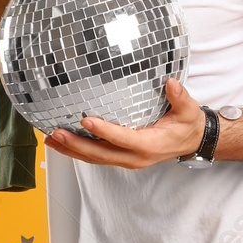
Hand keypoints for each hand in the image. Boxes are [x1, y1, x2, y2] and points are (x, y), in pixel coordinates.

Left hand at [44, 77, 204, 168]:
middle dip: (76, 145)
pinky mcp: (120, 157)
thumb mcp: (188, 111)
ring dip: (71, 150)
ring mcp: (126, 159)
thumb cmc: (186, 126)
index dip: (104, 131)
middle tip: (57, 133)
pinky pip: (96, 156)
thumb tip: (171, 83)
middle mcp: (134, 157)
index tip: (87, 121)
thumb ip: (180, 97)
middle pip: (100, 154)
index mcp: (149, 145)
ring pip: (94, 158)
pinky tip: (62, 143)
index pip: (123, 139)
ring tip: (51, 139)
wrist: (190, 141)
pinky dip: (77, 151)